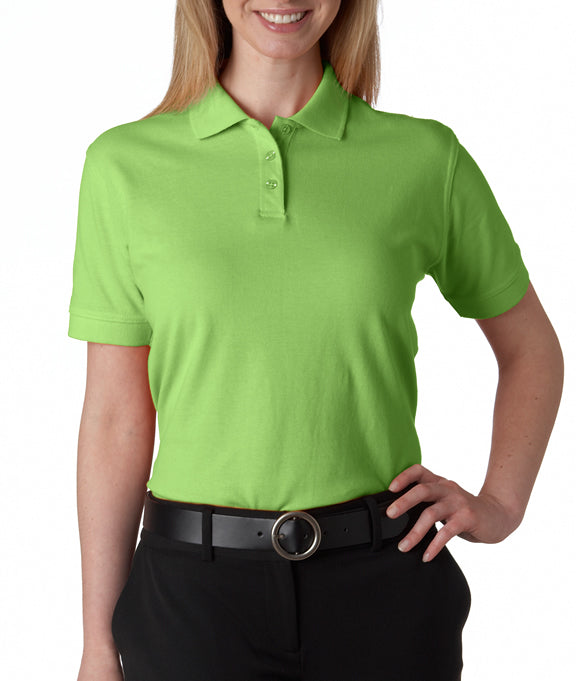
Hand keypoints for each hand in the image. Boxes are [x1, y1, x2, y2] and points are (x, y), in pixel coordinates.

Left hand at [386, 464, 521, 561]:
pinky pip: (447, 532)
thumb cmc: (465, 510)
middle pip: (422, 490)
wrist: (498, 515)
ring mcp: (458, 503)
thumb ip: (427, 501)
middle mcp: (447, 489)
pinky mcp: (468, 518)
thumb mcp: (445, 500)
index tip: (389, 488)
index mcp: (439, 483)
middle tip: (389, 514)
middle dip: (404, 502)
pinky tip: (426, 556)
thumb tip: (396, 512)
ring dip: (415, 532)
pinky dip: (434, 545)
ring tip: (404, 546)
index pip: (419, 471)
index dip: (404, 476)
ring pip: (431, 513)